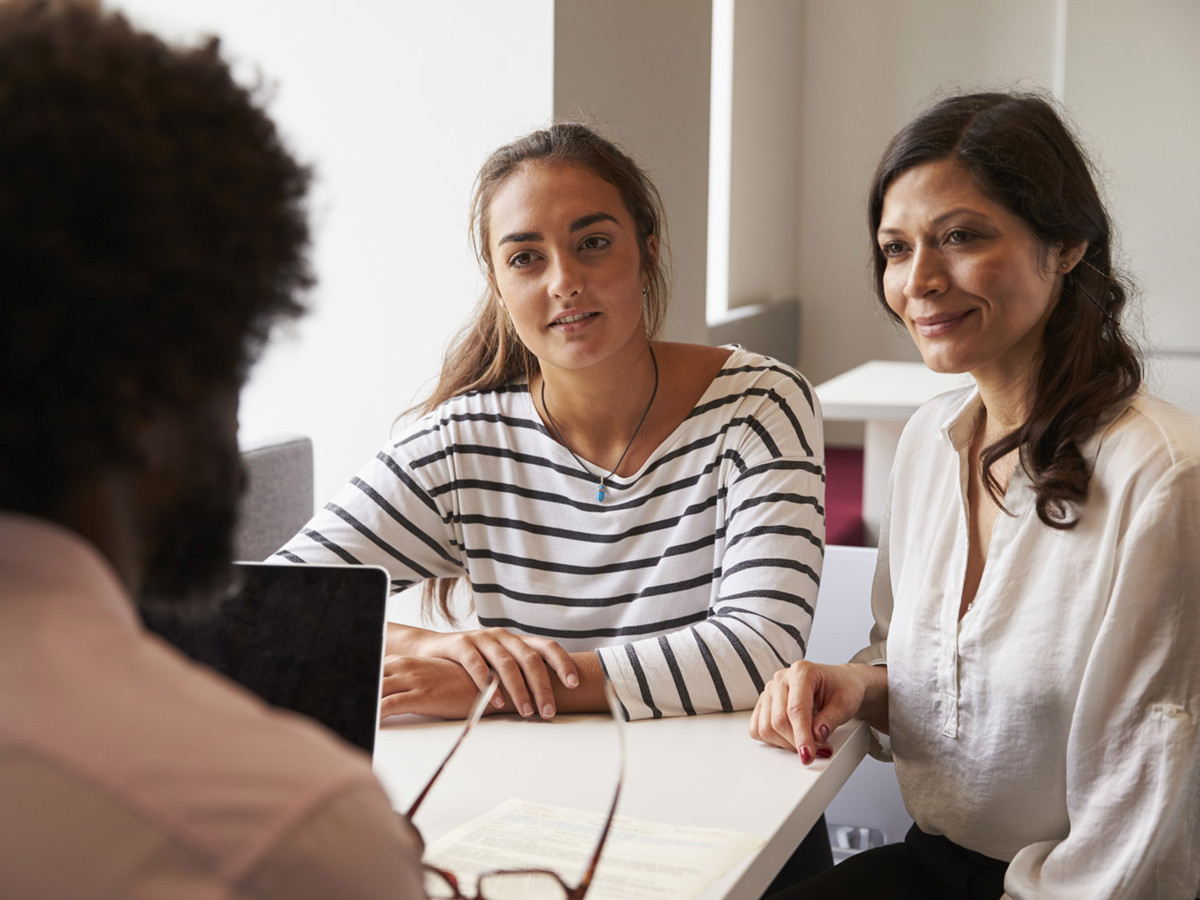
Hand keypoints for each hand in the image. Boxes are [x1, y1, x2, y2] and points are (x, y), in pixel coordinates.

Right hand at [389, 625, 577, 719]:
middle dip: (542, 687)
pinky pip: (476, 664)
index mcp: (517, 640)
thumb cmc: (474, 662)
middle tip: (548, 712)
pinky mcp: (460, 644)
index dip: (562, 663)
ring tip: (526, 712)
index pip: (547, 646)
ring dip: (519, 689)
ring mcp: (481, 638)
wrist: (432, 649)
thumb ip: (521, 674)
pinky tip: (497, 703)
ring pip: (506, 663)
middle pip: (529, 659)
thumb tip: (552, 698)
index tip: (574, 684)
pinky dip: (488, 684)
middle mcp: (503, 636)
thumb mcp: (500, 664)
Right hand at [749, 661, 885, 764]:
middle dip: (797, 742)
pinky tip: (790, 738)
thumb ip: (830, 720)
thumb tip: (816, 736)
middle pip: (778, 720)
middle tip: (818, 749)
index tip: (808, 755)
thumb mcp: (844, 704)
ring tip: (806, 742)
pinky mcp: (764, 703)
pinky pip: (757, 728)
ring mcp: (770, 690)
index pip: (796, 709)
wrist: (839, 683)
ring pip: (766, 727)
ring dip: (785, 743)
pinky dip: (772, 740)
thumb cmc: (842, 689)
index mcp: (802, 672)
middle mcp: (782, 678)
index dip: (801, 736)